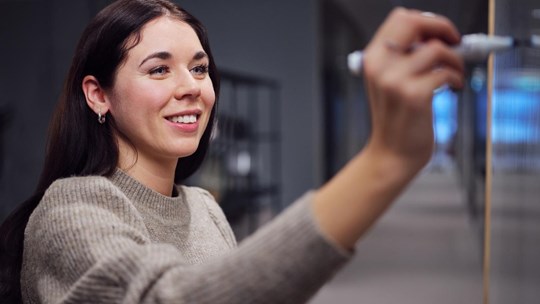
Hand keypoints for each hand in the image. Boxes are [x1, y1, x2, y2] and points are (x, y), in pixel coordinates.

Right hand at [362, 8, 464, 175]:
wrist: (392, 154)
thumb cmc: (396, 120)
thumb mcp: (389, 82)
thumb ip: (403, 57)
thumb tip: (436, 36)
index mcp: (372, 59)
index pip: (400, 18)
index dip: (426, 21)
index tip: (440, 32)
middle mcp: (380, 66)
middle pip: (414, 23)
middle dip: (442, 28)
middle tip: (454, 42)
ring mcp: (395, 81)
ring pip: (436, 49)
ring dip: (454, 60)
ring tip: (454, 73)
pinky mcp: (414, 95)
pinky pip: (445, 73)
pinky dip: (456, 78)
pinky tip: (453, 88)